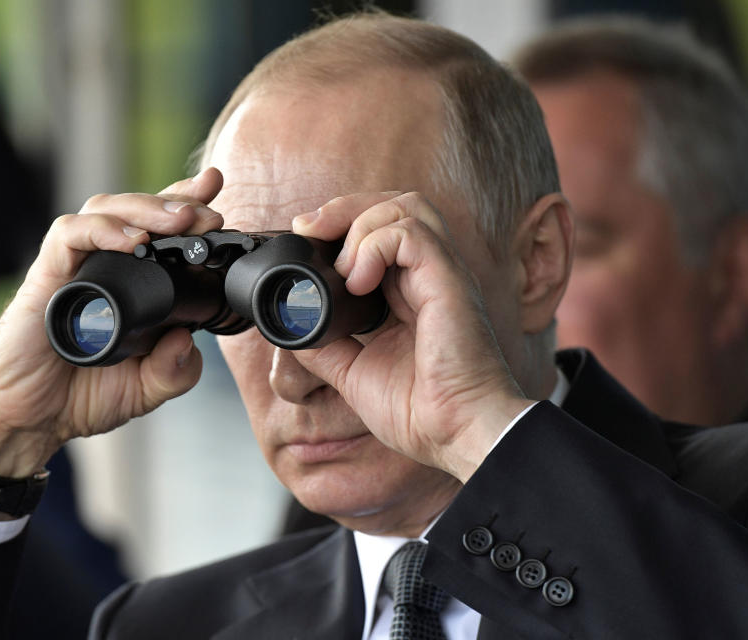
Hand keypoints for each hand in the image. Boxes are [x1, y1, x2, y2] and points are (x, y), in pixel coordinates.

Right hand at [0, 168, 226, 486]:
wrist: (28, 423)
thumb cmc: (78, 398)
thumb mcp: (145, 391)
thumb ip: (174, 371)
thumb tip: (189, 340)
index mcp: (129, 284)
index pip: (159, 232)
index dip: (187, 210)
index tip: (219, 206)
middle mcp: (102, 268)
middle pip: (136, 210)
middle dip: (176, 200)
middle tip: (210, 208)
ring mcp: (73, 269)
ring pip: (104, 209)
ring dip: (146, 208)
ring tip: (182, 218)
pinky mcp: (45, 278)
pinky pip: (68, 237)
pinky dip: (101, 231)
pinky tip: (133, 240)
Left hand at [290, 192, 532, 481]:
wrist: (454, 435)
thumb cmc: (420, 411)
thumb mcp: (354, 372)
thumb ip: (325, 344)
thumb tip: (293, 325)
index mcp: (410, 292)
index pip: (381, 230)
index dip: (341, 224)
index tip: (305, 238)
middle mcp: (429, 276)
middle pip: (393, 205)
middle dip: (344, 208)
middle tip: (307, 229)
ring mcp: (442, 275)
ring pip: (405, 207)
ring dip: (360, 223)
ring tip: (339, 268)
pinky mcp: (448, 281)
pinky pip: (411, 232)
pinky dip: (374, 245)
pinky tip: (356, 282)